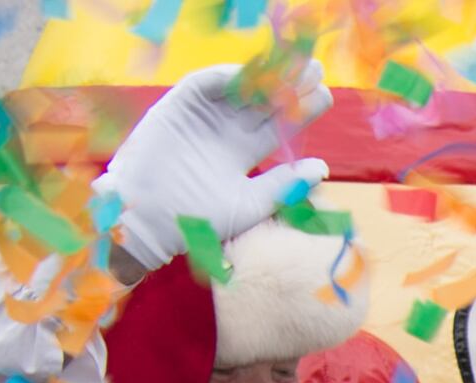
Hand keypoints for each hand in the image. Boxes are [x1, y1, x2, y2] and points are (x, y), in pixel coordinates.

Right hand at [100, 63, 330, 265]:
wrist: (151, 222)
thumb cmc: (200, 221)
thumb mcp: (251, 204)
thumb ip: (284, 185)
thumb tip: (323, 167)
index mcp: (245, 151)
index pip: (279, 125)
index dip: (301, 110)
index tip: (325, 95)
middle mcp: (226, 130)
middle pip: (263, 102)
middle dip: (288, 85)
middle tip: (315, 70)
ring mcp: (203, 117)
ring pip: (238, 89)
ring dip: (263, 76)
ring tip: (290, 67)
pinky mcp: (177, 107)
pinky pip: (203, 85)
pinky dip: (225, 77)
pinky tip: (252, 75)